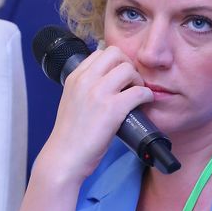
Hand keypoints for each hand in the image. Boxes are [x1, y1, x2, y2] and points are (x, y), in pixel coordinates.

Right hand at [36, 46, 151, 187]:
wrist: (65, 157)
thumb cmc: (69, 136)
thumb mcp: (71, 102)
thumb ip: (84, 89)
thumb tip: (106, 84)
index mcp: (74, 77)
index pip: (99, 52)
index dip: (114, 62)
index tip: (119, 77)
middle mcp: (85, 80)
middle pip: (116, 54)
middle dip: (127, 65)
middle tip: (130, 83)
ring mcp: (98, 93)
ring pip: (128, 69)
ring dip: (138, 80)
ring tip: (137, 94)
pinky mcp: (112, 109)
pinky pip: (139, 91)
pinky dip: (146, 96)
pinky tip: (144, 103)